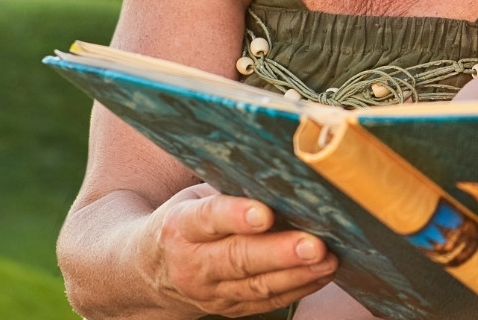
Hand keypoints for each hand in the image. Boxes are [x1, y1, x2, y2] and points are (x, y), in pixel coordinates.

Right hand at [140, 183, 338, 316]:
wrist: (150, 269)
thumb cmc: (187, 219)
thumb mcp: (195, 198)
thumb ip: (230, 189)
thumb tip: (285, 172)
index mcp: (181, 226)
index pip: (208, 219)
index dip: (236, 216)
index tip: (265, 214)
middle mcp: (191, 264)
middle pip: (238, 259)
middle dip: (280, 252)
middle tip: (315, 244)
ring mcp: (210, 292)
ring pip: (256, 286)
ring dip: (297, 274)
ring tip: (328, 259)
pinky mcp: (228, 309)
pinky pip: (266, 302)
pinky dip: (298, 289)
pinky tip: (323, 274)